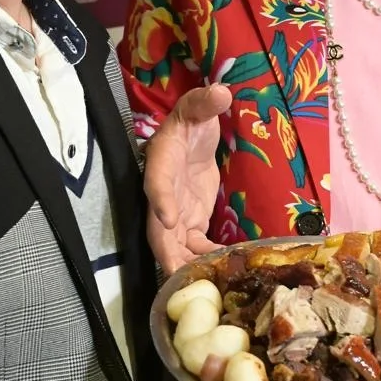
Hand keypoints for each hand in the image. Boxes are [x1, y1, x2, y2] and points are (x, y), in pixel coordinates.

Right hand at [144, 84, 232, 273]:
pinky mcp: (191, 222)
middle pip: (159, 229)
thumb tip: (220, 93)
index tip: (168, 220)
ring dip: (187, 266)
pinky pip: (196, 246)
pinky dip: (207, 260)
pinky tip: (223, 274)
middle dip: (168, 253)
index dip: (161, 202)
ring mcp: (176, 212)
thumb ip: (204, 101)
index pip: (157, 184)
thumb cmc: (190, 120)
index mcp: (160, 164)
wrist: (193, 135)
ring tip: (204, 287)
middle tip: (181, 277)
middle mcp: (163, 194)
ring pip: (175, 245)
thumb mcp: (196, 107)